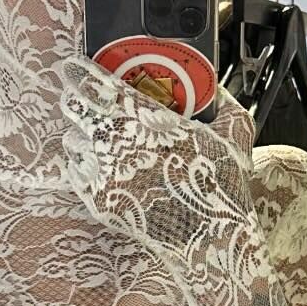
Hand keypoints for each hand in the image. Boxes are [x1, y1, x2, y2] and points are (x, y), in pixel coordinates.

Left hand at [60, 55, 253, 265]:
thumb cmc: (222, 185)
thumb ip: (223, 103)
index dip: (79, 72)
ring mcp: (104, 174)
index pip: (97, 86)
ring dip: (80, 133)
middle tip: (81, 96)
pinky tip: (100, 164)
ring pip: (72, 141)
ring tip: (96, 135)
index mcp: (145, 119)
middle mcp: (117, 143)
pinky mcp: (98, 201)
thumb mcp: (234, 133)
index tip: (72, 65)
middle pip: (75, 109)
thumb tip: (213, 87)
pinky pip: (75, 172)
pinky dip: (83, 164)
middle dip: (75, 98)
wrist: (209, 240)